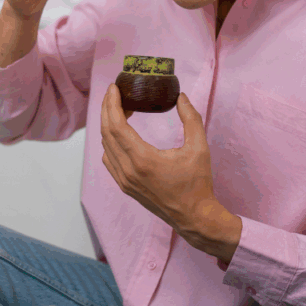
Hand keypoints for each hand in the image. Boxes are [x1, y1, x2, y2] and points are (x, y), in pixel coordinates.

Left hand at [100, 85, 220, 243]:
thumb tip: (180, 96)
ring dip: (109, 126)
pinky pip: (109, 159)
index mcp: (143, 159)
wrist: (194, 216)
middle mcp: (128, 171)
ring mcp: (124, 180)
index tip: (114, 88)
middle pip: (106, 133)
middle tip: (115, 93)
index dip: (111, 104)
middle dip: (108, 110)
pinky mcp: (125, 186)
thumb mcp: (199, 148)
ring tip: (123, 110)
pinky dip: (111, 142)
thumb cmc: (197, 183)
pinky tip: (123, 133)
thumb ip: (191, 119)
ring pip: (105, 146)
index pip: (116, 126)